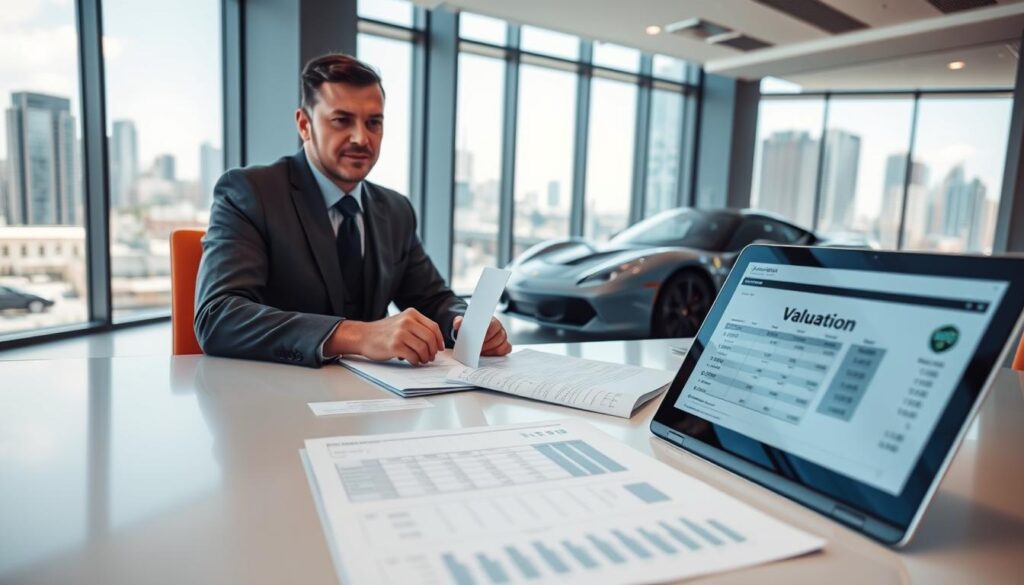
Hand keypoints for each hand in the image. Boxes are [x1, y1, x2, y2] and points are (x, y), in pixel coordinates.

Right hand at [327, 308, 444, 365]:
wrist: (363, 335)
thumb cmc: (384, 331)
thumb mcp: (402, 321)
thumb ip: (417, 327)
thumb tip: (436, 342)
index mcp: (411, 314)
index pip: (433, 327)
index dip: (439, 340)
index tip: (440, 348)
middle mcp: (406, 321)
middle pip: (430, 338)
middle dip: (433, 350)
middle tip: (431, 357)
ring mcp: (400, 333)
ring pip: (423, 348)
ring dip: (425, 357)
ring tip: (422, 360)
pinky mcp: (394, 346)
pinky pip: (413, 356)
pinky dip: (415, 361)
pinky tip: (412, 361)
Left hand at [453, 316, 511, 356]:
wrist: (473, 334)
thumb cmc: (470, 329)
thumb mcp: (463, 325)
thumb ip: (459, 322)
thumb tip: (457, 324)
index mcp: (491, 320)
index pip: (494, 326)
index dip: (487, 334)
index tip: (478, 341)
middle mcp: (499, 328)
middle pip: (500, 336)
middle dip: (488, 344)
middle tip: (478, 349)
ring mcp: (502, 337)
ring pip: (503, 344)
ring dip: (491, 350)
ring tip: (481, 352)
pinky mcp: (504, 345)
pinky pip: (506, 349)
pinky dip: (499, 353)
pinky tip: (489, 354)